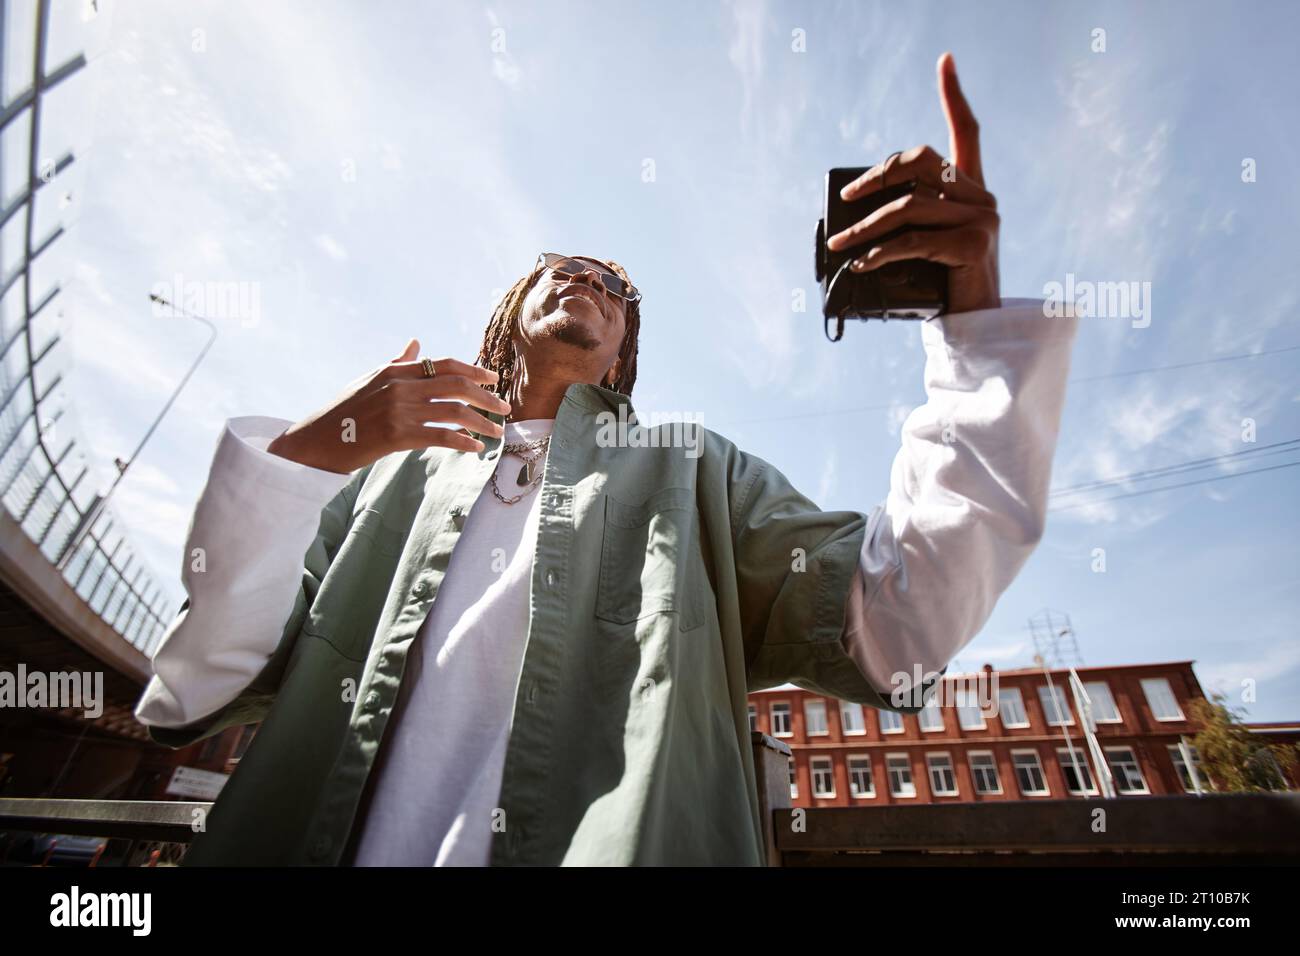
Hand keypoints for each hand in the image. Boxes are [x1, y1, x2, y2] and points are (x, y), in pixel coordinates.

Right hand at [266, 339, 511, 473]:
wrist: (316, 441)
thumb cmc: (343, 411)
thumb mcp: (369, 379)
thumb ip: (397, 362)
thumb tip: (416, 342)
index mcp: (395, 370)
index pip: (445, 365)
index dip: (474, 370)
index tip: (494, 379)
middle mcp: (400, 386)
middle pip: (457, 385)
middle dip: (486, 396)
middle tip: (504, 407)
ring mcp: (399, 410)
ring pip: (455, 412)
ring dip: (482, 422)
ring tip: (497, 432)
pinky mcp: (398, 436)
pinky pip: (442, 437)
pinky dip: (463, 442)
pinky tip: (476, 448)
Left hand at [826, 52, 999, 314]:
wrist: (980, 329)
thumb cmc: (946, 287)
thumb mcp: (927, 246)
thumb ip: (908, 221)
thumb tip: (856, 215)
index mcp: (973, 191)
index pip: (967, 132)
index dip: (954, 95)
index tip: (945, 60)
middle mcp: (983, 198)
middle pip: (923, 163)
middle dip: (878, 176)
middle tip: (847, 197)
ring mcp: (983, 220)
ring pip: (908, 207)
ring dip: (865, 227)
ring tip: (839, 244)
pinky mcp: (974, 246)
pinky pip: (914, 241)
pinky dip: (881, 251)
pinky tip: (862, 262)